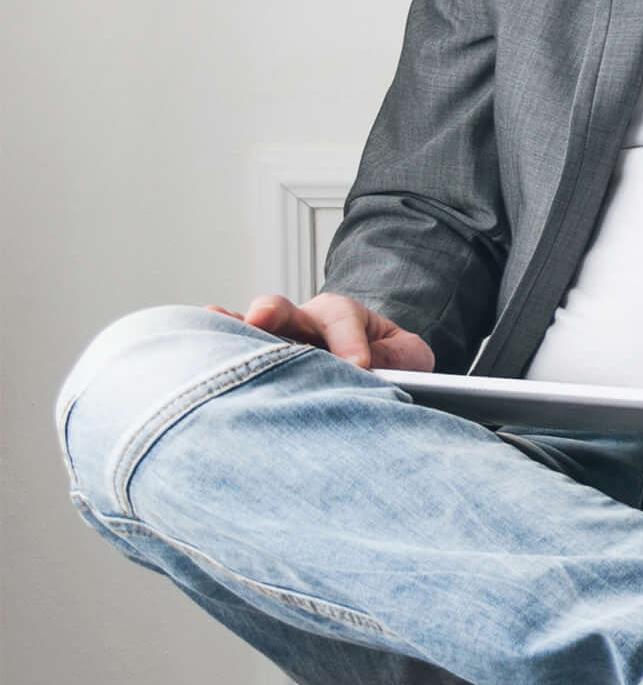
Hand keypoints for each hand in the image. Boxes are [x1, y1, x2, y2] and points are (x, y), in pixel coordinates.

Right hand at [221, 292, 432, 371]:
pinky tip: (193, 342)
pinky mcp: (257, 363)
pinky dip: (218, 346)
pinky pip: (236, 352)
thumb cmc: (389, 359)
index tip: (359, 364)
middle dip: (275, 313)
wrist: (376, 365)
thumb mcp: (407, 356)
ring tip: (214, 325)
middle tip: (263, 317)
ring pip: (254, 331)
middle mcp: (302, 322)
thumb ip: (397, 360)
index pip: (343, 319)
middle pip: (287, 312)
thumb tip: (372, 372)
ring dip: (237, 329)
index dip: (349, 341)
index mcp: (343, 315)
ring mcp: (275, 341)